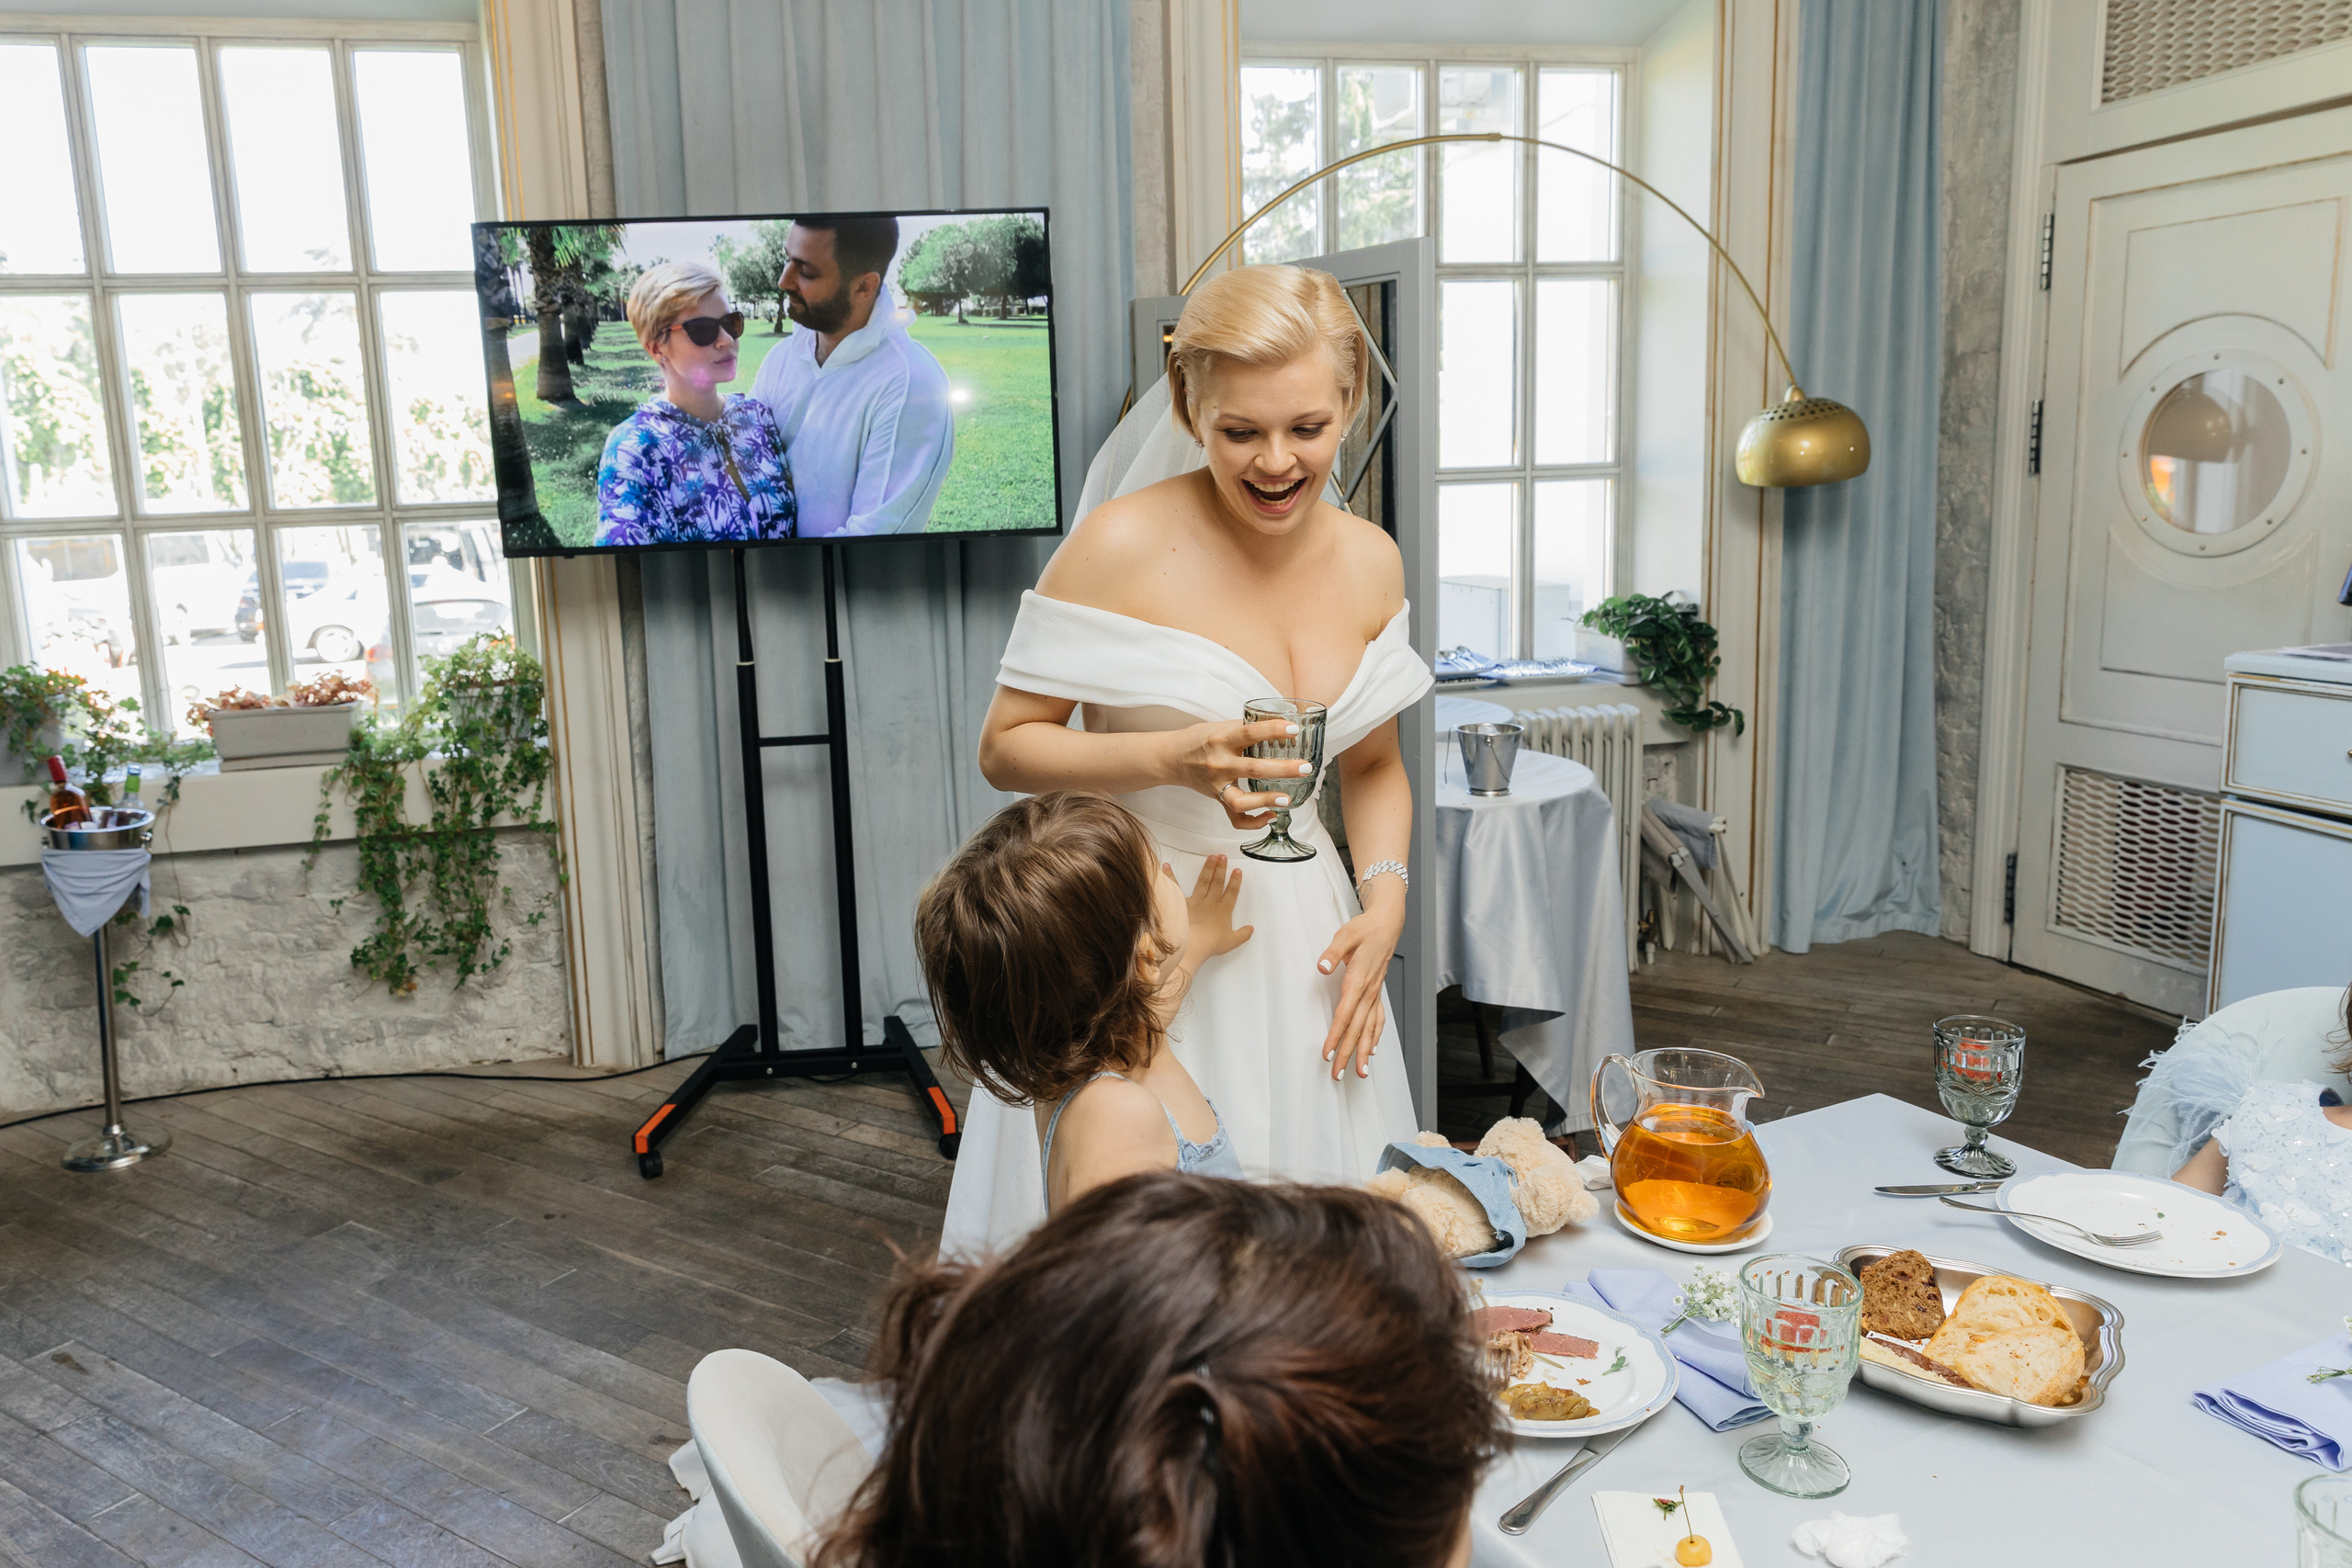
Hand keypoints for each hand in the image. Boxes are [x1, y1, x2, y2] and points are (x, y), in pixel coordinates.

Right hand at [1163, 719, 1313, 828]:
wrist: (1172, 758)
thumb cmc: (1199, 740)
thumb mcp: (1220, 727)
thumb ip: (1246, 728)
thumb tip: (1278, 724)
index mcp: (1221, 740)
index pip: (1250, 733)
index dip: (1274, 730)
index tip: (1294, 729)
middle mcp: (1219, 763)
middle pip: (1254, 769)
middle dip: (1283, 769)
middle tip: (1305, 767)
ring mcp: (1217, 784)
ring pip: (1242, 800)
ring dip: (1266, 800)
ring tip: (1287, 799)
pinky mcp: (1217, 798)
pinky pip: (1235, 817)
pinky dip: (1253, 821)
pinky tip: (1271, 816)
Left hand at [1178, 855, 1252, 966]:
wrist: (1192, 945)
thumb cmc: (1210, 944)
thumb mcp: (1231, 942)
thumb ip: (1243, 935)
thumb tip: (1250, 930)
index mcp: (1223, 911)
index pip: (1231, 892)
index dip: (1235, 881)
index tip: (1237, 870)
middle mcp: (1210, 903)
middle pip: (1218, 882)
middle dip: (1221, 868)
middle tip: (1223, 857)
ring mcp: (1196, 902)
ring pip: (1203, 881)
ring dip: (1207, 868)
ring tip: (1210, 857)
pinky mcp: (1182, 904)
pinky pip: (1175, 888)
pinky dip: (1170, 877)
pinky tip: (1167, 867)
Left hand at [1316, 886, 1403, 1080]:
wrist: (1387, 924)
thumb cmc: (1365, 929)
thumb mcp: (1345, 935)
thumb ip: (1333, 953)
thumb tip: (1323, 966)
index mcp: (1359, 980)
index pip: (1345, 1015)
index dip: (1336, 1036)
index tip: (1328, 1053)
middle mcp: (1369, 992)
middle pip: (1357, 1029)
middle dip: (1347, 1053)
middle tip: (1338, 1074)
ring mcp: (1375, 994)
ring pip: (1370, 1029)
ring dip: (1363, 1052)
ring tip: (1359, 1072)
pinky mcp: (1377, 992)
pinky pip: (1378, 1019)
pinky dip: (1375, 1036)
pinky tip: (1372, 1049)